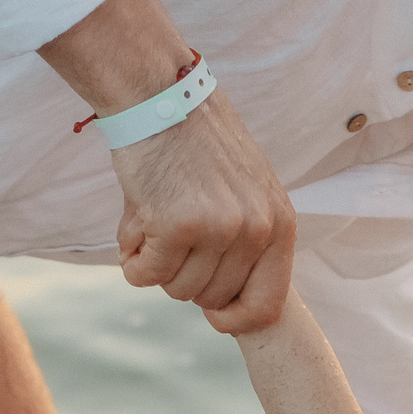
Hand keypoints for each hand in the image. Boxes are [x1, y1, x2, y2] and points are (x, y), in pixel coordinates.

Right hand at [112, 89, 296, 333]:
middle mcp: (256, 229)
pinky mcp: (178, 226)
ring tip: (153, 220)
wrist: (159, 94)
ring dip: (155, 264)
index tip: (212, 314)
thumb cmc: (196, 144)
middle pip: (211, 298)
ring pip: (177, 289)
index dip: (234, 318)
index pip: (267, 306)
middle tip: (171, 239)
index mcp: (280, 223)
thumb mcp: (246, 191)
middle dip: (184, 277)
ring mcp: (219, 229)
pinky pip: (145, 275)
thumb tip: (225, 307)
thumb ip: (246, 242)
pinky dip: (132, 258)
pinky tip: (134, 222)